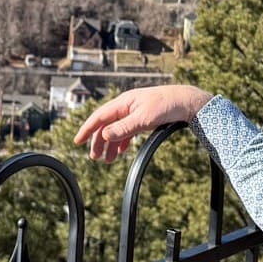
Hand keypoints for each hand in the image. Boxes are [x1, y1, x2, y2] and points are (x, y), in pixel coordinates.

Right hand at [72, 85, 212, 162]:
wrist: (185, 101)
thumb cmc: (166, 106)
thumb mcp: (144, 119)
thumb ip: (124, 128)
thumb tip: (105, 135)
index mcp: (123, 103)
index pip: (99, 117)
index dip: (87, 129)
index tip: (77, 141)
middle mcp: (125, 107)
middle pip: (105, 125)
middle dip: (98, 142)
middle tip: (94, 157)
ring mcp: (133, 113)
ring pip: (115, 130)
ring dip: (109, 145)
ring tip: (107, 160)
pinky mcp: (141, 119)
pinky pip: (126, 132)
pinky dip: (121, 143)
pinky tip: (120, 153)